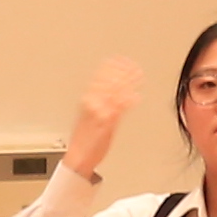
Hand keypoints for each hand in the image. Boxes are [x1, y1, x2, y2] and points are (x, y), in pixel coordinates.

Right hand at [65, 58, 140, 176]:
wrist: (79, 157)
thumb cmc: (86, 138)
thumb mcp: (91, 115)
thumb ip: (101, 103)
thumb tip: (112, 91)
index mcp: (87, 102)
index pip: (98, 79)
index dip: (109, 68)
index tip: (119, 59)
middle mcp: (92, 106)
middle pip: (107, 84)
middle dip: (120, 72)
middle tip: (131, 63)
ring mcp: (100, 114)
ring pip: (113, 94)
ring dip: (126, 83)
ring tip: (137, 74)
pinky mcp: (107, 125)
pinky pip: (118, 111)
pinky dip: (127, 102)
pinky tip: (136, 96)